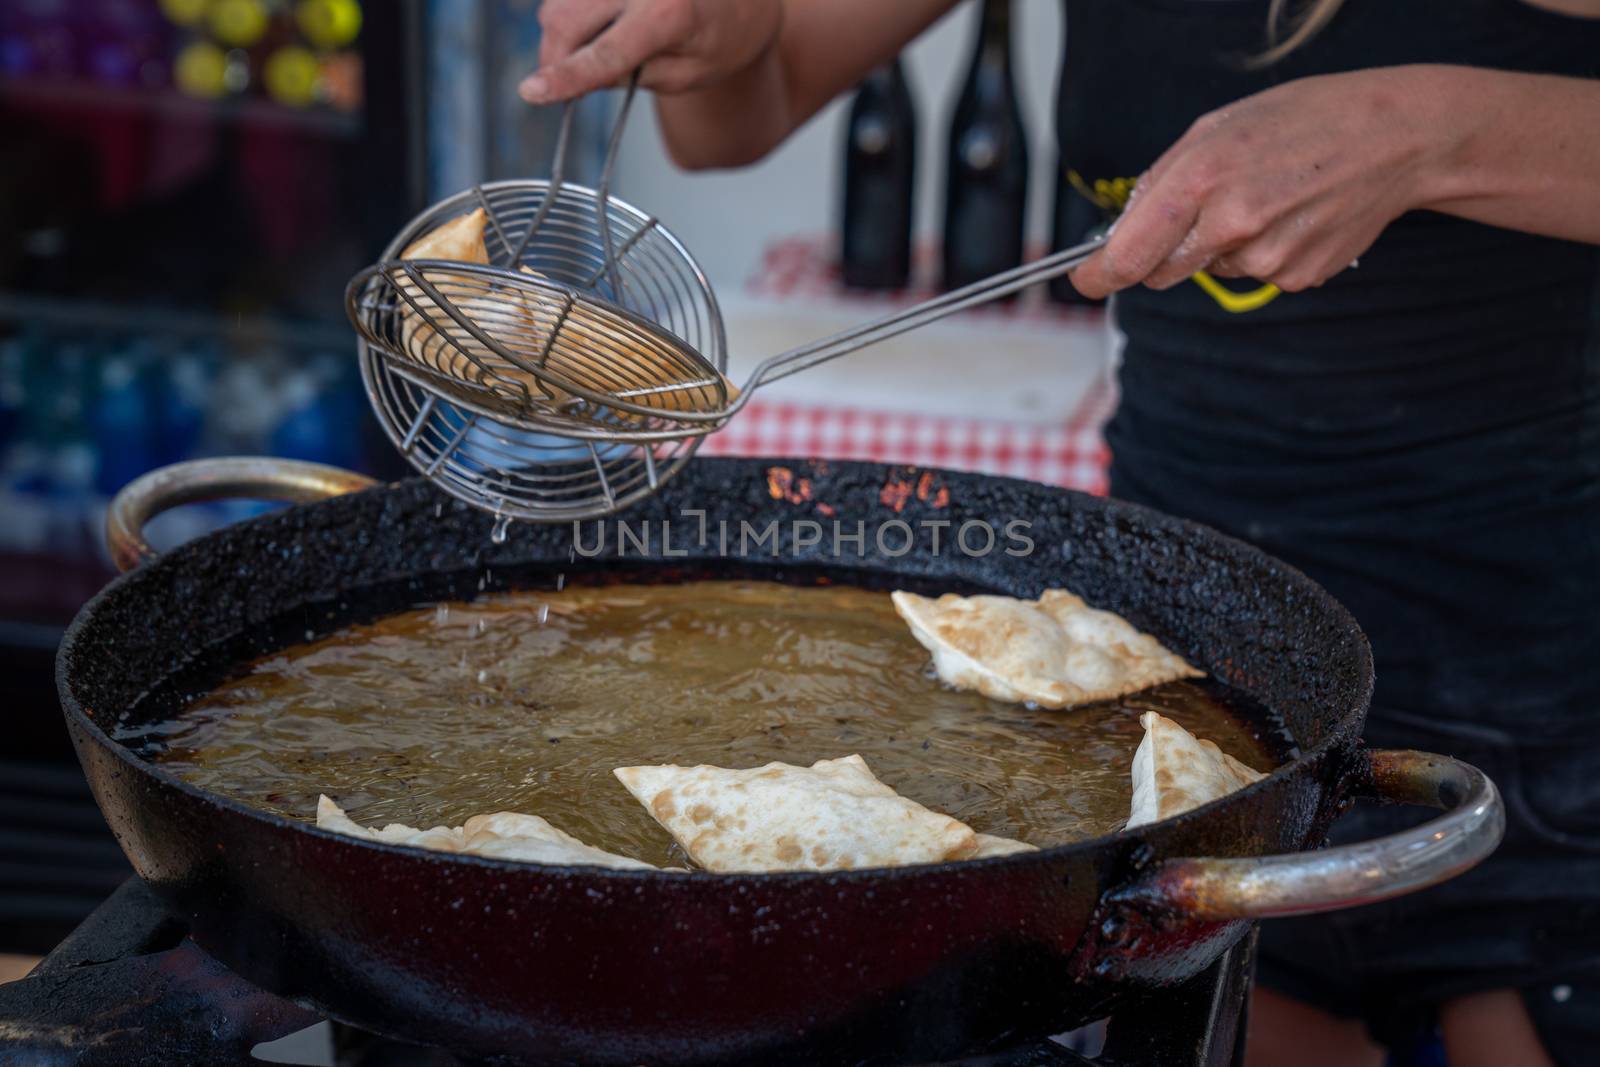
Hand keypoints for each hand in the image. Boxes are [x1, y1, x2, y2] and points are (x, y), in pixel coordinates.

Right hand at [520, 0, 783, 103]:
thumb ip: (629, 76)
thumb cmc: (720, 40)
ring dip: (562, 36)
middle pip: (565, 21)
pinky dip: (573, 16)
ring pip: (559, 5)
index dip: (566, 76)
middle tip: (561, 85)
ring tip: (597, 50)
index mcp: (670, 14)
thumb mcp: (684, 76)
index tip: (531, 92)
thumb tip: (574, 78)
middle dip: (555, 59)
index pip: (605, 53)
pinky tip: (601, 26)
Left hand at [1069, 67, 1457, 298]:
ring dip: (1222, 245)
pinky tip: (1294, 216)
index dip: (1097, 274)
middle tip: (1201, 212)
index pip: (1128, 252)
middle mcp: (1230, 222)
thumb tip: (1120, 232)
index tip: (1084, 280)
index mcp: (1200, 176)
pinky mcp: (1296, 276)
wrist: (1396, 138)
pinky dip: (1262, 252)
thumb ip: (1163, 180)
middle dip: (1161, 253)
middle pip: (1160, 271)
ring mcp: (1266, 255)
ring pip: (1210, 271)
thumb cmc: (1300, 122)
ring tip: (1267, 198)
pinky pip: (1254, 275)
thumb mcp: (1218, 128)